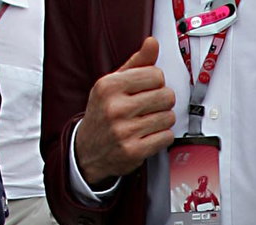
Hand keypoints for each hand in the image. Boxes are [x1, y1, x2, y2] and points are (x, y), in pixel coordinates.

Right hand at [75, 37, 175, 186]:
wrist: (87, 150)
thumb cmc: (104, 113)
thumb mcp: (113, 84)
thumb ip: (136, 63)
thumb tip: (152, 43)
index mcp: (109, 86)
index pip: (155, 74)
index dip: (156, 82)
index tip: (148, 89)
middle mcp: (115, 108)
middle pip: (166, 95)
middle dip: (162, 101)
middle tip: (150, 107)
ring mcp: (124, 131)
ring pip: (168, 117)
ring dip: (163, 120)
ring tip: (148, 121)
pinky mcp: (133, 150)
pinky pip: (166, 137)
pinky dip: (162, 137)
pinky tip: (148, 135)